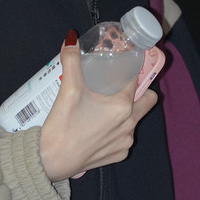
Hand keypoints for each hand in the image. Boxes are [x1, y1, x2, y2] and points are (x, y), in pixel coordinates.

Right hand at [39, 33, 157, 181]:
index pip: (138, 80)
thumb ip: (71, 60)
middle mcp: (130, 124)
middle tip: (118, 86)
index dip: (133, 69)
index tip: (125, 65)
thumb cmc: (62, 126)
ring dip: (125, 111)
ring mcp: (126, 142)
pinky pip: (124, 138)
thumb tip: (71, 37)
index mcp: (122, 106)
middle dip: (138, 92)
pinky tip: (98, 127)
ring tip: (103, 106)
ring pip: (134, 120)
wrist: (50, 161)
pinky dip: (115, 130)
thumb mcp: (67, 89)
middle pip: (148, 100)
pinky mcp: (118, 155)